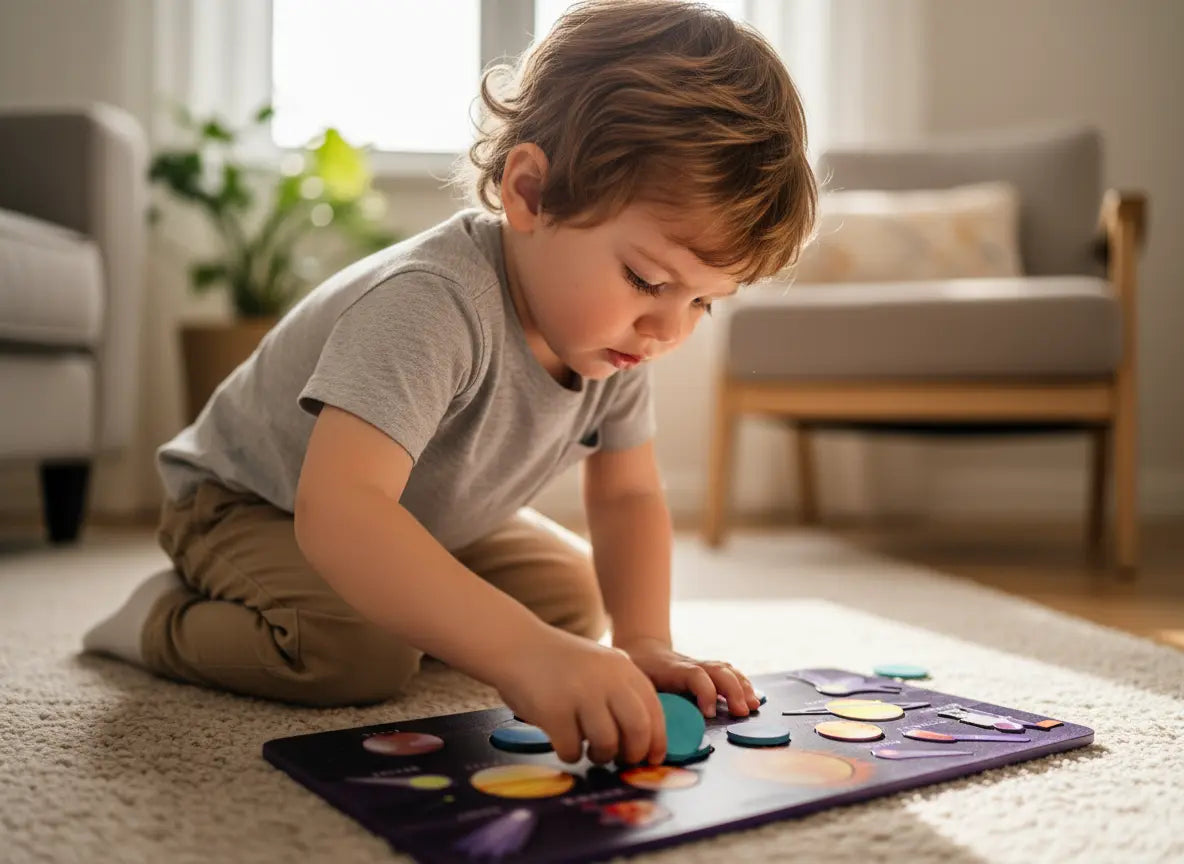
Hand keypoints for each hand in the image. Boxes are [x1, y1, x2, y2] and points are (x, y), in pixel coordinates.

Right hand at [494, 628, 667, 765]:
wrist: (516, 644)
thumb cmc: (558, 662)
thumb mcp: (600, 665)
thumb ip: (622, 691)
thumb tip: (644, 739)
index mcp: (622, 668)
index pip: (654, 709)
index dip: (657, 740)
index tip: (653, 759)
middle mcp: (606, 679)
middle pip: (638, 729)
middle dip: (633, 753)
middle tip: (622, 760)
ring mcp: (580, 694)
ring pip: (607, 743)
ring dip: (601, 756)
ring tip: (591, 751)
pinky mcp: (554, 711)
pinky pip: (572, 749)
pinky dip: (571, 754)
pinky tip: (565, 744)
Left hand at [616, 636, 761, 718]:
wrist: (643, 649)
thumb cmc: (638, 670)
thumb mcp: (636, 684)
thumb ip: (647, 702)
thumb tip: (654, 728)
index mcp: (672, 670)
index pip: (696, 675)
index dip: (706, 693)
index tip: (709, 714)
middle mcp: (690, 665)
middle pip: (717, 670)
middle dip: (733, 690)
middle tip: (742, 712)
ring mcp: (700, 665)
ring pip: (725, 670)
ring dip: (742, 687)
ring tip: (753, 706)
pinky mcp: (707, 669)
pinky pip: (729, 673)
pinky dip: (742, 684)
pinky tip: (751, 698)